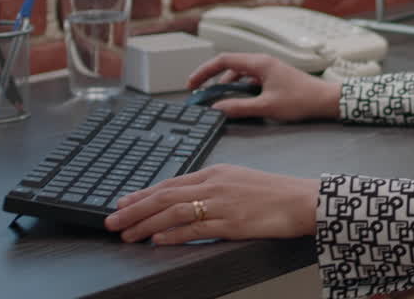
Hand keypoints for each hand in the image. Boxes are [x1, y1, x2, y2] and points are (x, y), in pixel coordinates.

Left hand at [104, 164, 318, 243]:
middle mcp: (215, 184)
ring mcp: (222, 203)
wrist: (302, 199)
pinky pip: (195, 229)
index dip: (143, 194)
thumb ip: (213, 188)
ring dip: (145, 223)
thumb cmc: (275, 192)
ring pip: (174, 212)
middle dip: (134, 209)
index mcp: (216, 172)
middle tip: (111, 220)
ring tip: (126, 234)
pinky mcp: (232, 222)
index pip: (171, 183)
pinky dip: (172, 234)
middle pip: (165, 196)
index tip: (122, 202)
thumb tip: (187, 201)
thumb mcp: (239, 181)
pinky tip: (156, 240)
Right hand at [187, 53, 342, 121]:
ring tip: (218, 101)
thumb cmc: (301, 100)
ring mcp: (269, 69)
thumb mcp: (266, 106)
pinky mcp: (274, 77)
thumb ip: (239, 107)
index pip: (223, 60)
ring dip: (226, 86)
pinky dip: (240, 89)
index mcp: (259, 63)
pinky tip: (238, 102)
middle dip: (212, 79)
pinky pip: (250, 80)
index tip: (192, 84)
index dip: (204, 71)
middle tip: (199, 93)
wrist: (326, 100)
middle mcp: (262, 62)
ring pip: (240, 74)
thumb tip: (217, 108)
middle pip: (229, 65)